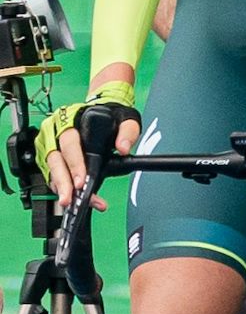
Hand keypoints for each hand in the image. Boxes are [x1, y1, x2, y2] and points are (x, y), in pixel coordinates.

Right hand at [35, 90, 137, 207]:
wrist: (103, 112)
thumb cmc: (111, 116)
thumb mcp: (125, 119)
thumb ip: (127, 132)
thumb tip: (123, 148)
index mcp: (70, 121)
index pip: (69, 144)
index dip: (75, 163)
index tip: (81, 180)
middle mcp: (55, 133)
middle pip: (55, 159)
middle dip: (62, 181)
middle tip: (70, 198)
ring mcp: (50, 145)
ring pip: (51, 169)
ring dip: (60, 187)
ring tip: (70, 201)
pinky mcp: (51, 158)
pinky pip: (52, 174)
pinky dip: (61, 187)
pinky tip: (72, 196)